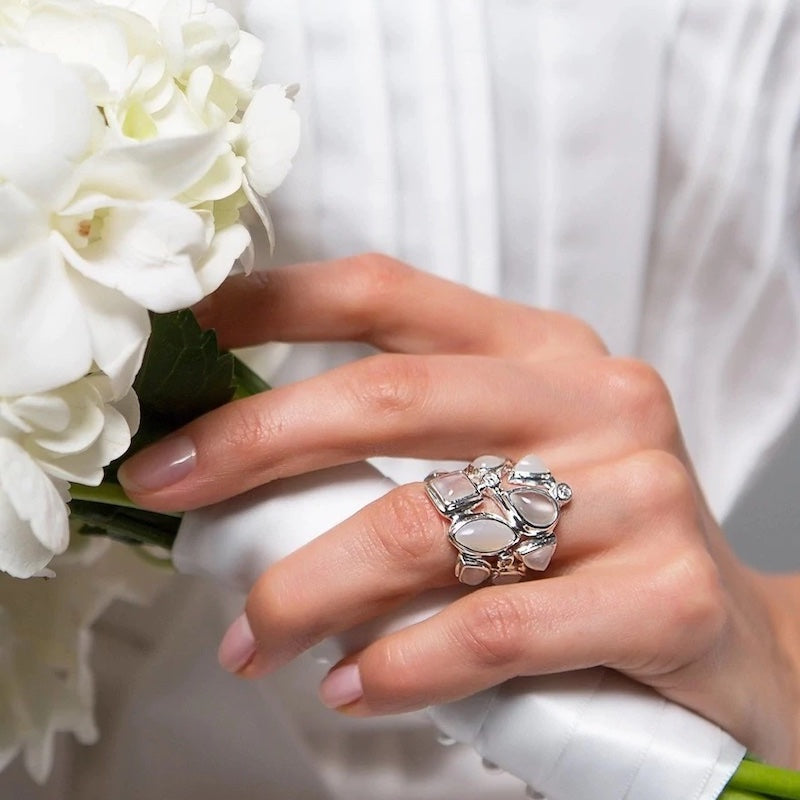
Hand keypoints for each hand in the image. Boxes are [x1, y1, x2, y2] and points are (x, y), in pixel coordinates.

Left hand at [118, 254, 799, 766]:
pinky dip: (403, 664)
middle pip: (389, 398)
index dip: (278, 302)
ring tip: (252, 639)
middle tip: (164, 488)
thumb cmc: (597, 549)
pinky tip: (354, 686)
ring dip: (308, 588)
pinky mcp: (666, 596)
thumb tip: (249, 466)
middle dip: (253, 442)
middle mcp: (593, 403)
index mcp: (545, 354)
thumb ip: (413, 453)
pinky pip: (492, 627)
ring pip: (425, 527)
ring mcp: (639, 494)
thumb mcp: (515, 466)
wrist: (733, 642)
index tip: (188, 330)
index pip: (392, 296)